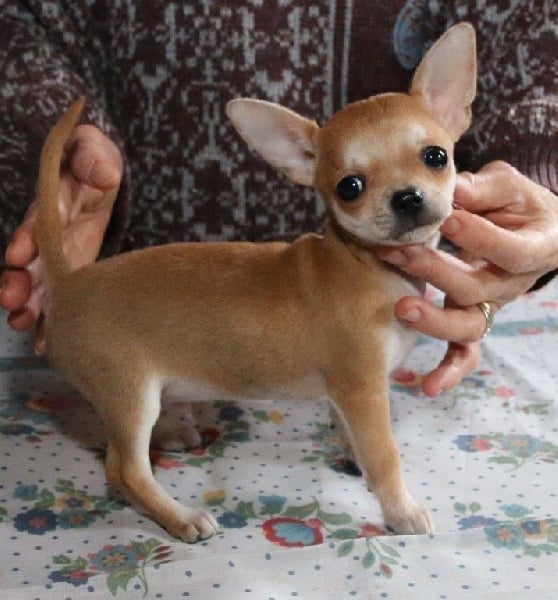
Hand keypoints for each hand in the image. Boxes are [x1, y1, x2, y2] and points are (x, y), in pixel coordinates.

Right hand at [0, 124, 122, 342]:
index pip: (36, 222)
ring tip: (23, 325)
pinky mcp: (72, 270)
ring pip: (38, 284)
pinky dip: (52, 318)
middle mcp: (48, 234)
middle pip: (28, 260)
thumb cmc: (94, 164)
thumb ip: (92, 160)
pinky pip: (60, 296)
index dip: (26, 236)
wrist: (101, 177)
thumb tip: (104, 173)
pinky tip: (45, 340)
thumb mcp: (93, 154)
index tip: (18, 253)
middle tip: (12, 301)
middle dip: (18, 280)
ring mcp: (58, 255)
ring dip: (29, 305)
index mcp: (52, 205)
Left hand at [377, 161, 557, 394]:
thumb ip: (483, 188)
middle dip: (433, 270)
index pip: (509, 250)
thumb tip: (448, 189)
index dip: (478, 236)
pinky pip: (465, 353)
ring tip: (402, 309)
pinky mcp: (473, 319)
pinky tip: (427, 387)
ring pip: (468, 327)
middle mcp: (512, 285)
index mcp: (534, 248)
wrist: (531, 232)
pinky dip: (448, 371)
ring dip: (433, 320)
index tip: (445, 216)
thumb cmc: (517, 206)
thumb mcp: (508, 187)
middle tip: (398, 252)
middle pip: (476, 289)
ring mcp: (491, 307)